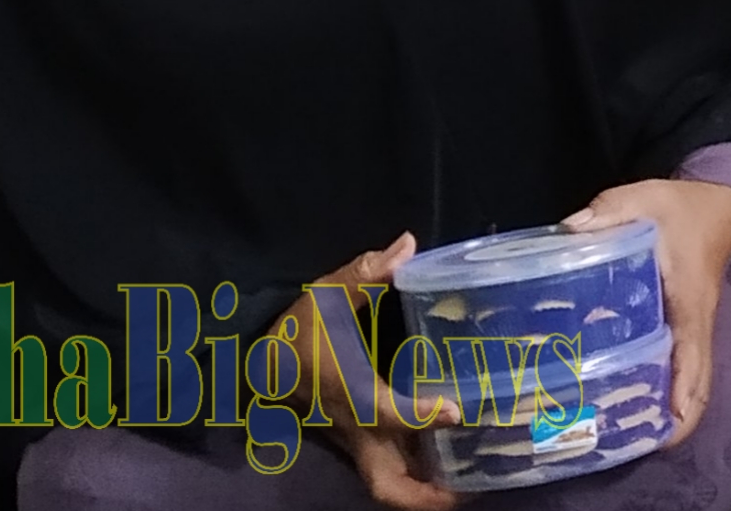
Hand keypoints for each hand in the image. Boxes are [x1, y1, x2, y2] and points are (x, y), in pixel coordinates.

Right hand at [282, 233, 459, 510]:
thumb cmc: (297, 328)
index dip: (416, 416)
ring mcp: (353, 442)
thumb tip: (406, 245)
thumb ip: (365, 273)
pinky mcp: (356, 444)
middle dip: (424, 496)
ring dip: (426, 493)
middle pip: (383, 482)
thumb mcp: (325, 293)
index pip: (379, 412)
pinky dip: (418, 477)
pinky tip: (454, 465)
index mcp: (342, 389)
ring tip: (472, 486)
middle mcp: (350, 426)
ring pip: (386, 484)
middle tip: (469, 490)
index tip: (453, 410)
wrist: (258, 361)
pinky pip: (388, 471)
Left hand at [564, 177, 730, 443]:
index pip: (692, 349)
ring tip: (636, 433)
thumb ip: (610, 212)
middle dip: (679, 415)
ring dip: (675, 407)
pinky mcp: (687, 322)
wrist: (718, 200)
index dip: (683, 387)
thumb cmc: (682, 206)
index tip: (669, 420)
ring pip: (694, 376)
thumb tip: (570, 231)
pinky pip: (685, 363)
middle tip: (641, 442)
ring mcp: (695, 323)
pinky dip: (672, 388)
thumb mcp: (644, 199)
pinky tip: (639, 398)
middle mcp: (697, 318)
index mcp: (690, 296)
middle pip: (699, 378)